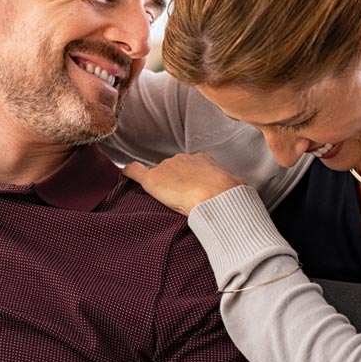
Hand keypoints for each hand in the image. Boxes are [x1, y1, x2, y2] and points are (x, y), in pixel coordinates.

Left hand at [124, 153, 245, 216]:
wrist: (216, 196)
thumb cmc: (228, 195)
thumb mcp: (232, 187)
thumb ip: (226, 188)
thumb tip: (237, 198)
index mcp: (201, 159)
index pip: (189, 168)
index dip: (188, 181)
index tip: (190, 191)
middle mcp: (182, 159)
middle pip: (172, 170)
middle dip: (174, 183)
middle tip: (181, 201)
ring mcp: (167, 167)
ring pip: (159, 175)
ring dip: (162, 186)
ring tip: (168, 203)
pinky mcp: (153, 179)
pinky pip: (136, 171)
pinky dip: (129, 172)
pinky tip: (123, 174)